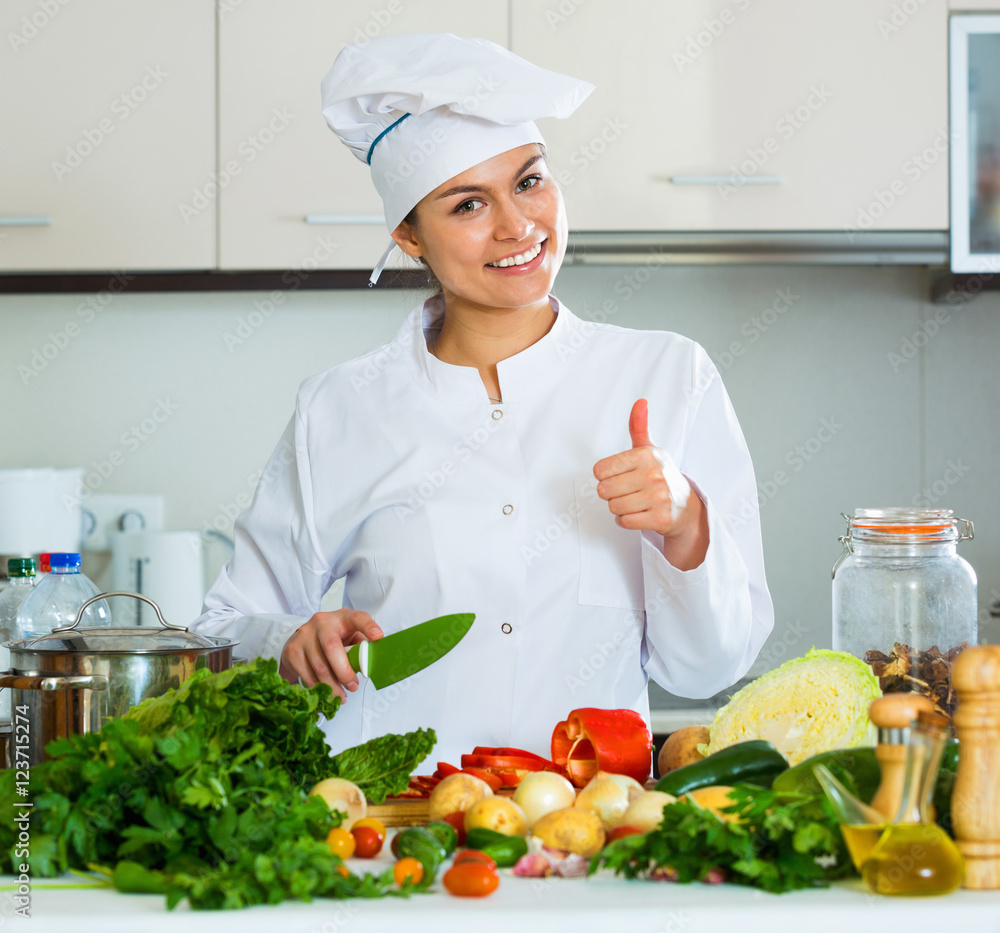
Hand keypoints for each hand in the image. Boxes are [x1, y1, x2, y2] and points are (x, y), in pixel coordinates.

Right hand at [279, 608, 382, 697]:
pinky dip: (319, 688)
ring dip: (333, 686)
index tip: (378, 637)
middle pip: (332, 647)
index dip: (368, 626)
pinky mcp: (292, 650)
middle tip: (353, 687)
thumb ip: (361, 647)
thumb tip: (371, 666)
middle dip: (344, 672)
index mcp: (342, 617)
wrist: (303, 639)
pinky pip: (307, 675)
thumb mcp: (350, 637)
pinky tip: (327, 693)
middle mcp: (321, 622)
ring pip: (319, 667)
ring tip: (342, 696)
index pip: (358, 618)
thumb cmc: (334, 638)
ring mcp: (304, 635)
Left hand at [593, 398, 691, 537]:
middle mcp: (653, 474)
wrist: (686, 506)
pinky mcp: (660, 519)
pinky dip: (627, 520)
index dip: (605, 476)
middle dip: (611, 494)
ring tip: (635, 501)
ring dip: (619, 508)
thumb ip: (638, 427)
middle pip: (604, 491)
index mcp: (646, 455)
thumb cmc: (662, 476)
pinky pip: (624, 522)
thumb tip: (640, 402)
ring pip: (614, 507)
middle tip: (628, 490)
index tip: (619, 475)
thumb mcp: (649, 449)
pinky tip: (639, 513)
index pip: (600, 470)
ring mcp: (659, 497)